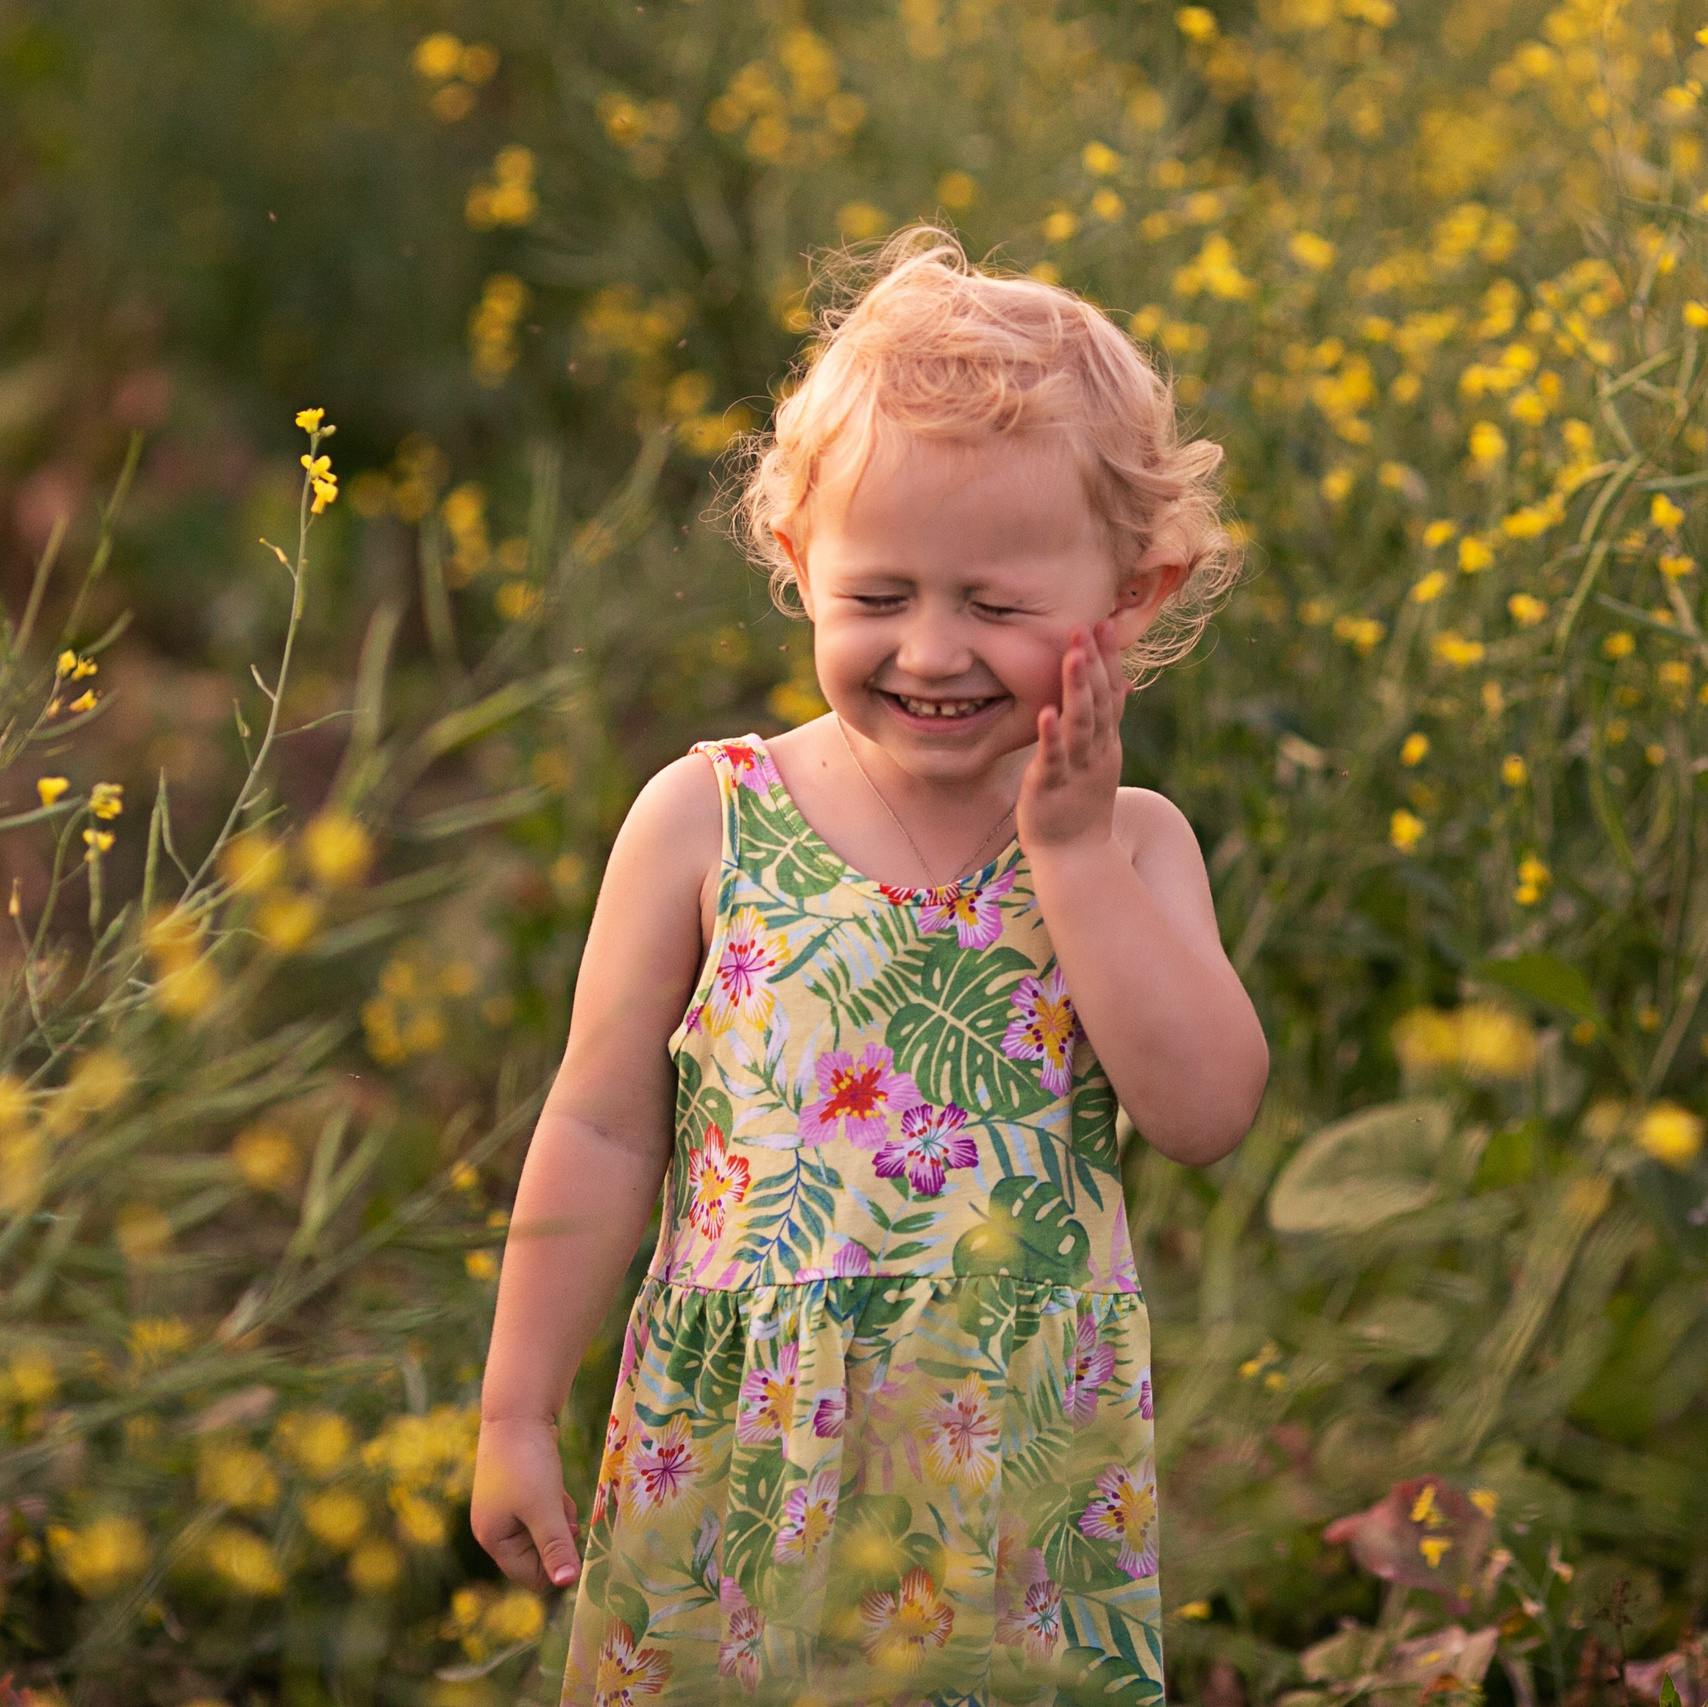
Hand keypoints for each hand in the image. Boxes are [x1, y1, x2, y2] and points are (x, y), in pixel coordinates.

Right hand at [470, 1415, 581, 1591]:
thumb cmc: (528, 1462)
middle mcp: (495, 1528)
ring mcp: (505, 1508)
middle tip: (562, 1510)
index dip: (555, 1562)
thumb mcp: (544, 1508)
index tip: (569, 1534)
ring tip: (558, 1494)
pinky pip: (544, 1511)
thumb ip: (555, 1547)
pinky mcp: (518, 1490)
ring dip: (558, 1517)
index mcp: (493, 1539)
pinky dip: (555, 1501)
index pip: (529, 1577)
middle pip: (538, 1554)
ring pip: (544, 1530)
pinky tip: (556, 1484)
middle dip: (557, 1535)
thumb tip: (567, 1585)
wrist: (519, 1411)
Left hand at [1017, 619, 1127, 852]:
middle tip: (1087, 626)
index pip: (1112, 693)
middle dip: (1094, 663)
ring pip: (1081, 724)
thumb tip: (1111, 687)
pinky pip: (1053, 758)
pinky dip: (1051, 735)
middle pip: (1099, 701)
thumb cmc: (1080, 803)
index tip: (1104, 623)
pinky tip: (1046, 713)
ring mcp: (1076, 768)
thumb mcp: (1096, 758)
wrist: (1076, 855)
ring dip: (1077, 689)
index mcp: (1106, 742)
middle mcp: (1096, 751)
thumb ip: (1100, 724)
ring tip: (1073, 656)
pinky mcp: (1051, 787)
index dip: (1109, 659)